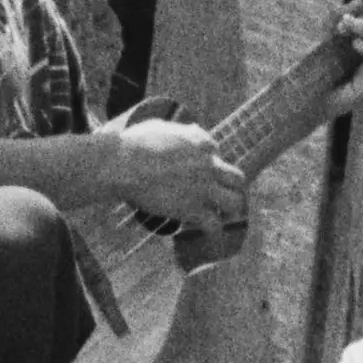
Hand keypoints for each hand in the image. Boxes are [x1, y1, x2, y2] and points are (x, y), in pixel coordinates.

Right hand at [104, 119, 247, 231]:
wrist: (124, 165)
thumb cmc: (134, 144)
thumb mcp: (160, 127)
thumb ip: (180, 130)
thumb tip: (193, 130)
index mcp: (201, 143)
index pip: (215, 151)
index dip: (206, 162)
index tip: (195, 171)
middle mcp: (208, 165)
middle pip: (238, 178)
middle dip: (232, 187)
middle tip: (222, 195)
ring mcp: (203, 188)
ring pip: (234, 202)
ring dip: (230, 210)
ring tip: (222, 216)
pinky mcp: (192, 209)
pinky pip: (214, 225)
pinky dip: (213, 232)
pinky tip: (209, 235)